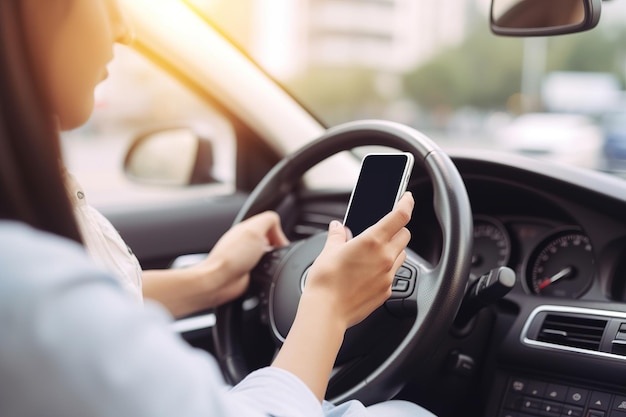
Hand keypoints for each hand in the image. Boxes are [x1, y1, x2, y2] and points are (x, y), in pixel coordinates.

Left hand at [194, 211, 289, 306]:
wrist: (219, 281)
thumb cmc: (231, 258)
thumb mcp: (254, 230)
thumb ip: (268, 220)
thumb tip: (278, 231)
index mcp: (245, 228)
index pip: (270, 224)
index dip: (278, 233)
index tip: (277, 243)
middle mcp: (245, 241)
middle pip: (271, 240)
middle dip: (276, 248)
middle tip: (271, 254)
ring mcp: (246, 257)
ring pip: (269, 255)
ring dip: (272, 261)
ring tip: (264, 265)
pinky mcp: (247, 272)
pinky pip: (265, 269)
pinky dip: (267, 272)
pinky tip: (262, 273)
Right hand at [303, 192, 413, 328]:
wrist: (326, 312)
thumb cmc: (325, 282)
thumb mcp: (328, 252)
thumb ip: (337, 236)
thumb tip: (338, 228)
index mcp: (372, 241)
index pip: (399, 216)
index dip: (406, 204)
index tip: (407, 198)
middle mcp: (385, 257)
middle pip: (405, 235)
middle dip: (397, 229)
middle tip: (383, 230)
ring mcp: (387, 275)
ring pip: (402, 255)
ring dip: (393, 249)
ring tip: (374, 253)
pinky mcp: (386, 291)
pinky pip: (393, 274)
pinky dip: (386, 269)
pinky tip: (369, 272)